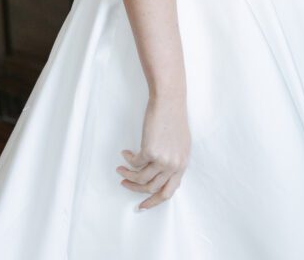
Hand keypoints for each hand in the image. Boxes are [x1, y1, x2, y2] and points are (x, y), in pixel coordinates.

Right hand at [116, 93, 190, 210]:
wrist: (169, 99)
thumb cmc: (174, 116)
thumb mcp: (180, 142)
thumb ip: (173, 159)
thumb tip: (162, 172)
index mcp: (183, 163)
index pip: (169, 192)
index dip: (154, 201)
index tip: (142, 204)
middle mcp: (174, 165)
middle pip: (153, 188)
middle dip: (136, 189)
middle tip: (125, 185)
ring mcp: (162, 159)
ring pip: (141, 178)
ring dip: (128, 175)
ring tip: (120, 170)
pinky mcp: (150, 151)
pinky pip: (135, 163)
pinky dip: (128, 160)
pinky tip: (125, 154)